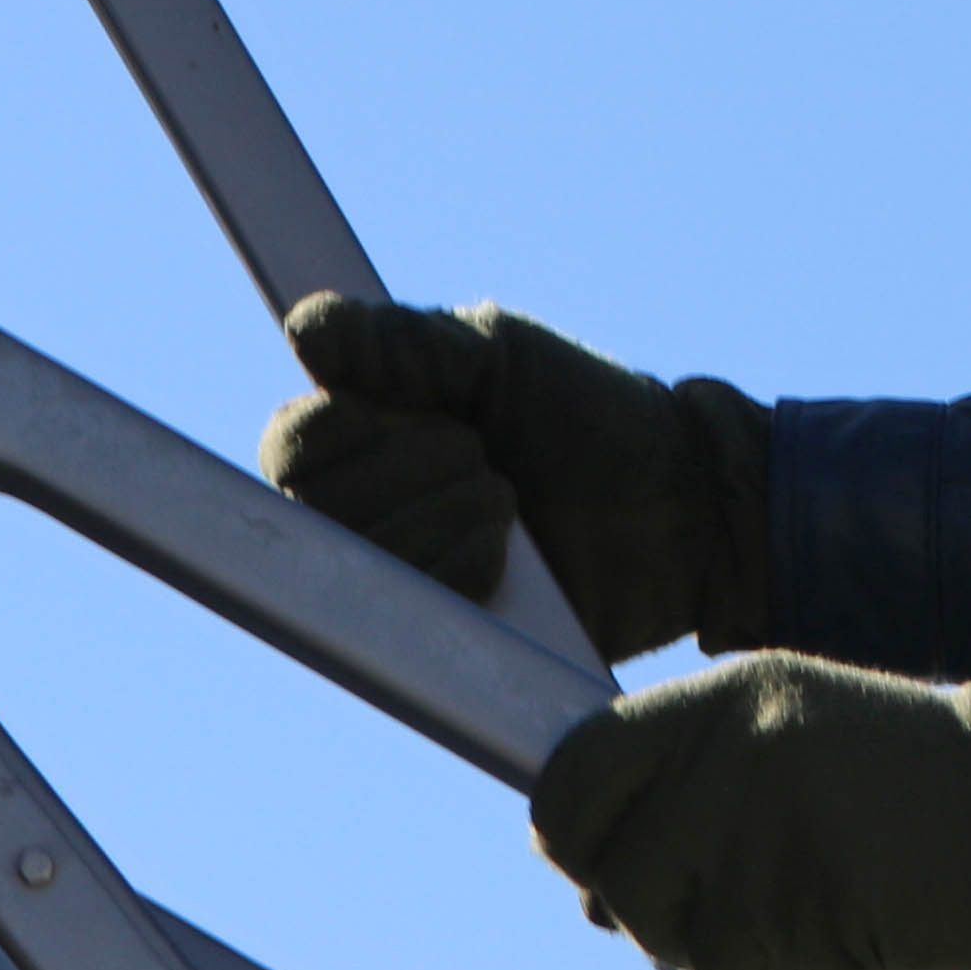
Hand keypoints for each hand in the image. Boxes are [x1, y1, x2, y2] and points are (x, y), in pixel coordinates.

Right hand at [259, 296, 769, 656]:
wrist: (681, 500)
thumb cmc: (590, 414)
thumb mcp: (499, 353)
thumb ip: (404, 342)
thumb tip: (307, 329)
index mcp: (369, 437)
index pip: (289, 443)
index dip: (343, 431)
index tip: (427, 413)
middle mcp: (371, 513)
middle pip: (317, 503)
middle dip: (415, 465)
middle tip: (488, 454)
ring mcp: (406, 582)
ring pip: (362, 557)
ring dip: (444, 515)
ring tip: (510, 502)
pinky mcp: (447, 640)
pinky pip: (408, 614)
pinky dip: (459, 570)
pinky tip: (508, 558)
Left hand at [525, 652, 970, 969]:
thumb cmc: (930, 787)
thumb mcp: (799, 733)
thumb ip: (694, 782)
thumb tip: (592, 880)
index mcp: (722, 701)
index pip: (568, 785)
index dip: (583, 846)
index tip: (619, 871)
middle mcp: (733, 756)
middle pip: (623, 889)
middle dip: (688, 920)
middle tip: (775, 900)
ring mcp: (768, 836)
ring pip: (697, 954)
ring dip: (767, 963)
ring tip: (841, 910)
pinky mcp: (811, 914)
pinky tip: (874, 945)